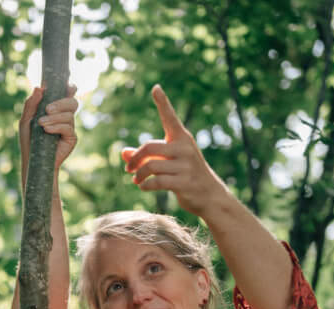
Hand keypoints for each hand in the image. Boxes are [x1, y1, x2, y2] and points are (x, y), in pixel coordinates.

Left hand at [19, 84, 78, 181]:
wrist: (33, 162)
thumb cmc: (29, 141)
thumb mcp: (26, 120)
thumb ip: (31, 104)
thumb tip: (38, 88)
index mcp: (56, 109)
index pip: (67, 94)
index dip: (70, 88)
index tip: (67, 86)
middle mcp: (65, 117)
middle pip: (72, 102)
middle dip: (61, 102)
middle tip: (47, 109)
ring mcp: (69, 127)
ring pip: (69, 115)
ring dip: (54, 117)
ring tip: (41, 124)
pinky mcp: (71, 139)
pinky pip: (68, 128)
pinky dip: (57, 127)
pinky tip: (47, 130)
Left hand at [121, 85, 231, 218]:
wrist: (209, 195)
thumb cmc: (185, 174)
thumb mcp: (168, 162)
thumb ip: (146, 156)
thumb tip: (123, 152)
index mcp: (182, 138)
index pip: (170, 117)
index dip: (162, 103)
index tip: (155, 88)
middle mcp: (185, 148)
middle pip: (149, 147)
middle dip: (135, 159)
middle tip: (128, 169)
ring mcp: (185, 166)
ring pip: (150, 166)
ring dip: (138, 175)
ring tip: (136, 180)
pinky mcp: (184, 182)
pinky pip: (156, 181)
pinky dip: (145, 185)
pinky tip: (143, 186)